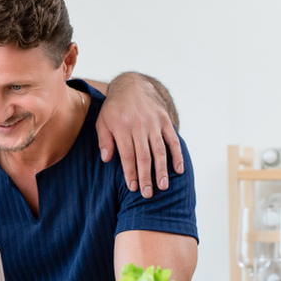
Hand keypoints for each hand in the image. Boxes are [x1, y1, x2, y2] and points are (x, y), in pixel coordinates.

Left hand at [97, 74, 182, 197]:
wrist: (131, 86)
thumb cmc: (114, 109)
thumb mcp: (102, 121)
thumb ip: (104, 140)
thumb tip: (107, 159)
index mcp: (122, 127)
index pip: (127, 155)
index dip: (130, 172)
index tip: (133, 187)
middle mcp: (139, 125)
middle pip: (144, 155)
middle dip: (146, 176)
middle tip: (147, 194)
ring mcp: (154, 123)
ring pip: (159, 150)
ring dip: (161, 170)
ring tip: (163, 186)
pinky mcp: (165, 120)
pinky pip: (173, 140)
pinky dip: (176, 155)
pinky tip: (178, 170)